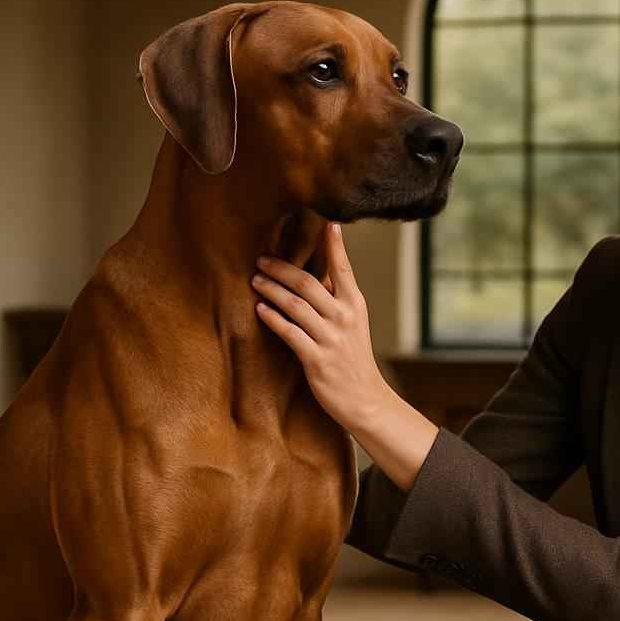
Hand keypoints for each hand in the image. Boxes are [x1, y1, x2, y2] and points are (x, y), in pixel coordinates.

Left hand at [251, 221, 391, 432]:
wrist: (364, 398)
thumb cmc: (353, 357)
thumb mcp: (354, 322)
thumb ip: (337, 297)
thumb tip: (317, 271)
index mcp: (355, 304)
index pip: (342, 267)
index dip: (333, 244)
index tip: (326, 221)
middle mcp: (343, 317)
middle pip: (307, 282)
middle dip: (280, 268)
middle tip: (261, 259)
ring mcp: (330, 338)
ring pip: (294, 305)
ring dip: (271, 290)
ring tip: (255, 280)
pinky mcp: (316, 359)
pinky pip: (289, 333)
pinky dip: (272, 318)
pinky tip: (259, 309)